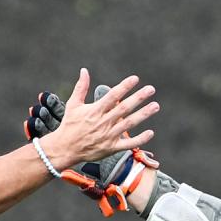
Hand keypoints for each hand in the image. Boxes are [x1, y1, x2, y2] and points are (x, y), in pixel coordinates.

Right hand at [26, 82, 160, 215]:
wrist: (65, 149)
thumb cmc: (69, 126)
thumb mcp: (73, 104)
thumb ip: (81, 87)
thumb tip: (84, 71)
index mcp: (95, 110)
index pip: (113, 96)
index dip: (125, 86)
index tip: (135, 79)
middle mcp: (103, 122)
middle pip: (124, 108)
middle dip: (138, 98)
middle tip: (151, 89)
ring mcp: (108, 135)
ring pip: (129, 123)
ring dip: (143, 114)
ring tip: (155, 106)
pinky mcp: (111, 147)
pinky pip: (128, 143)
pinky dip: (140, 139)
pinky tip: (150, 132)